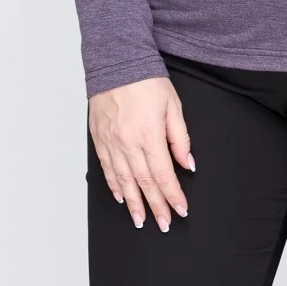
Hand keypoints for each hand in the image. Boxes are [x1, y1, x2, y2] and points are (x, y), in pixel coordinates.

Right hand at [88, 73, 194, 232]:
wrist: (116, 61)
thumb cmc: (146, 80)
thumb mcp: (173, 106)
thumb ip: (179, 138)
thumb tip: (187, 164)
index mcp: (149, 135)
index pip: (164, 174)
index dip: (173, 195)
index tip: (180, 210)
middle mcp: (128, 142)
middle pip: (144, 182)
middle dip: (155, 206)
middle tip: (163, 224)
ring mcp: (111, 142)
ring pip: (123, 180)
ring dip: (133, 203)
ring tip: (140, 220)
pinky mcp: (99, 138)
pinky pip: (107, 168)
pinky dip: (114, 185)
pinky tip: (121, 197)